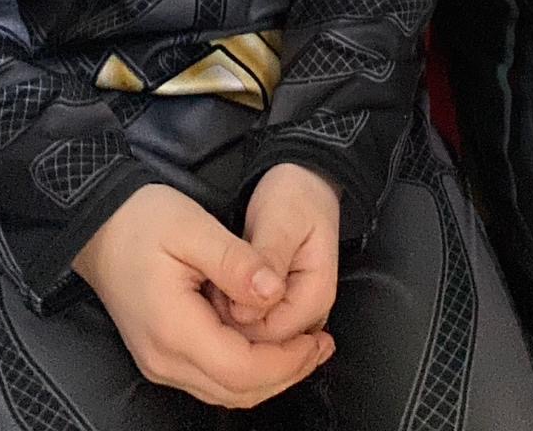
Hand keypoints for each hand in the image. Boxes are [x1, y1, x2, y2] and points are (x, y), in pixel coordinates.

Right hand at [72, 183, 333, 406]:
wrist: (97, 225)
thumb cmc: (141, 219)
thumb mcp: (192, 226)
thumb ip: (236, 262)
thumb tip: (275, 292)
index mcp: (174, 330)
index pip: (242, 369)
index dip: (286, 360)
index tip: (317, 338)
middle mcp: (164, 359)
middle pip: (236, 390)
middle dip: (285, 373)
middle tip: (321, 345)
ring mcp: (159, 361)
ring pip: (224, 391)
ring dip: (268, 375)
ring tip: (304, 346)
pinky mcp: (160, 354)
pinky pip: (211, 377)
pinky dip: (246, 369)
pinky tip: (267, 343)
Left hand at [224, 163, 341, 342]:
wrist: (304, 186)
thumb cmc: (295, 198)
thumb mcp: (280, 220)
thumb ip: (265, 262)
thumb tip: (247, 307)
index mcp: (316, 295)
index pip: (271, 333)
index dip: (237, 313)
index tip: (219, 281)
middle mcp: (311, 317)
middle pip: (262, 347)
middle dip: (231, 320)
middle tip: (216, 280)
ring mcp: (296, 320)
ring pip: (253, 344)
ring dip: (229, 319)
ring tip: (220, 282)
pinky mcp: (280, 316)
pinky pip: (252, 334)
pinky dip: (233, 317)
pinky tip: (225, 292)